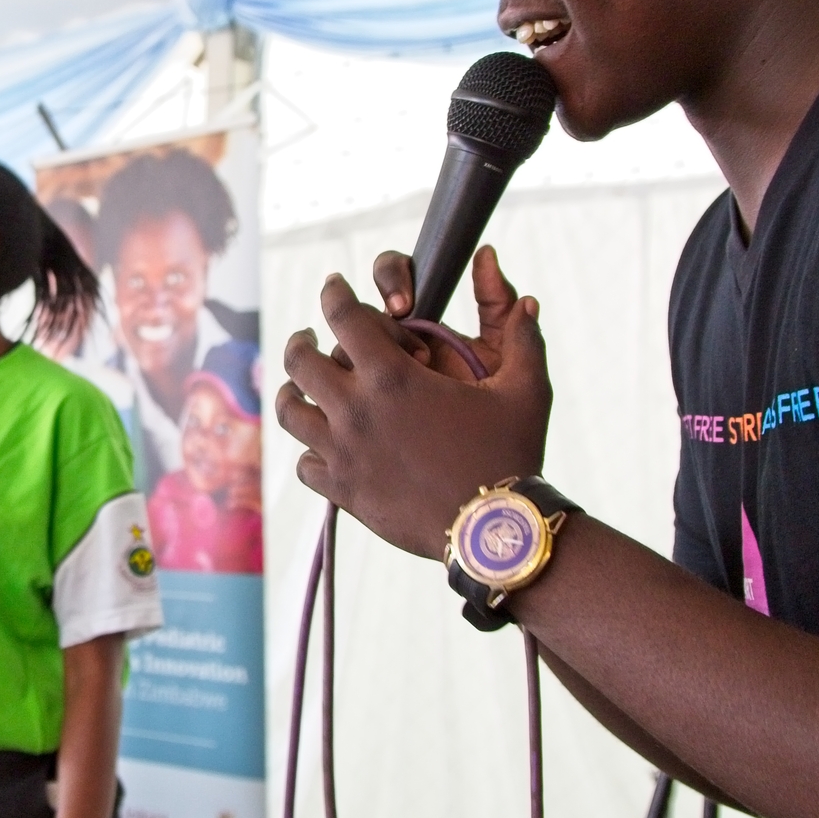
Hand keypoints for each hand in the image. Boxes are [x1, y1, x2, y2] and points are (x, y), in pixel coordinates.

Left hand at [275, 254, 552, 557]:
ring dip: (292, 391)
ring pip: (290, 410)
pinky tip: (323, 445)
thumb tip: (529, 299)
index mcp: (393, 376)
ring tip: (299, 387)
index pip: (343, 316)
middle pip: (300, 359)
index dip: (334, 293)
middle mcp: (356, 410)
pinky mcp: (343, 491)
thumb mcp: (526, 390)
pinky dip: (309, 450)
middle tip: (309, 337)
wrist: (494, 532)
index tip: (333, 285)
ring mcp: (343, 453)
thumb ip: (523, 338)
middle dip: (302, 340)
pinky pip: (305, 463)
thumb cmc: (511, 454)